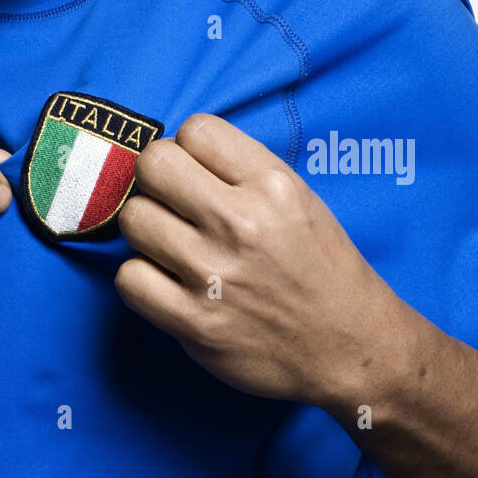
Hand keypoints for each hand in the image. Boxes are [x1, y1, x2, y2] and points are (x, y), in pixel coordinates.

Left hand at [114, 114, 393, 405]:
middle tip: (174, 204)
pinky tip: (167, 281)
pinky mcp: (194, 324)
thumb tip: (177, 152)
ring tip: (173, 244)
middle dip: (158, 180)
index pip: (195, 129)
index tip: (198, 173)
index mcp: (273, 186)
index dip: (190, 149)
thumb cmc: (320, 267)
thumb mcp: (298, 198)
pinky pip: (129, 278)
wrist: (349, 347)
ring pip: (134, 218)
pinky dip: (142, 279)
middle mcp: (242, 224)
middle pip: (153, 165)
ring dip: (148, 229)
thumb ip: (240, 169)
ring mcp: (214, 275)